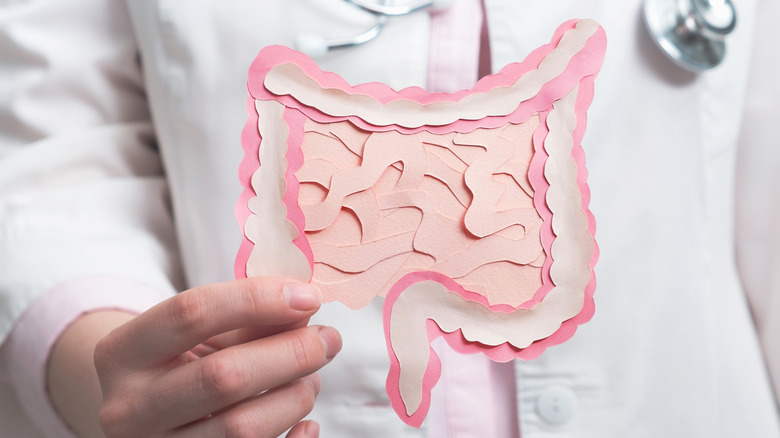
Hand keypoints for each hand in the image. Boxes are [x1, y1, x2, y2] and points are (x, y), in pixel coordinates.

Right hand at [90, 277, 339, 437]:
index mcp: (122, 353)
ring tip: (310, 378)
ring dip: (294, 396)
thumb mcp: (197, 334)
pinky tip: (307, 422)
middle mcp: (128, 408)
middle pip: (223, 376)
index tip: (308, 296)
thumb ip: (247, 317)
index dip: (257, 299)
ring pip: (243, 427)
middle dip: (290, 353)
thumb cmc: (179, 365)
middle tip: (327, 339)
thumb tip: (305, 306)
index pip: (192, 313)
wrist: (143, 417)